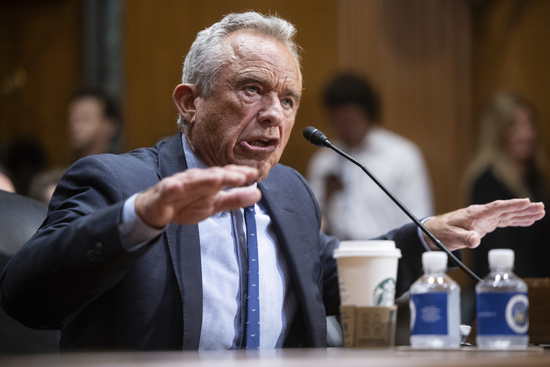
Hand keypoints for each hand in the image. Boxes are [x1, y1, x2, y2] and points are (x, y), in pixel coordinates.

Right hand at [134, 165, 260, 227]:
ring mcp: (179, 184)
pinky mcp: (163, 193)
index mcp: (209, 182)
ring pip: (192, 180)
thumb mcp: (214, 205)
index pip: (226, 174)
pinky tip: (176, 186)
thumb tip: (258, 194)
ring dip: (204, 178)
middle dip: (226, 175)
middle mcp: (196, 179)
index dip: (238, 174)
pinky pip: (168, 190)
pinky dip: (172, 187)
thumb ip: (235, 199)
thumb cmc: (186, 204)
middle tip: (241, 176)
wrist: (156, 210)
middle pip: (212, 176)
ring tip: (217, 178)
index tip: (253, 174)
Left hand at [423, 198, 544, 250]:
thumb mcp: (451, 237)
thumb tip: (475, 241)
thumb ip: (464, 238)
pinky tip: (528, 221)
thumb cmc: (442, 233)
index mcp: (475, 214)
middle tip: (541, 207)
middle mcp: (482, 214)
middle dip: (523, 208)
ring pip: (507, 214)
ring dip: (523, 214)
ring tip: (540, 212)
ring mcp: (484, 219)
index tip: (526, 202)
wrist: (434, 231)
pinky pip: (503, 221)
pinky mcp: (485, 224)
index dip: (511, 205)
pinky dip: (516, 221)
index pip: (496, 208)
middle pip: (506, 209)